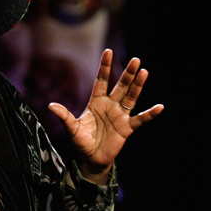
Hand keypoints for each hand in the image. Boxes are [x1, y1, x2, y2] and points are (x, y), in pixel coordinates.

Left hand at [48, 49, 163, 183]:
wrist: (90, 159)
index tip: (108, 51)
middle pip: (120, 86)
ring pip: (131, 97)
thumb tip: (50, 106)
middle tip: (136, 60)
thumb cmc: (80, 142)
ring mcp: (120, 116)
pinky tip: (159, 107)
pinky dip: (150, 114)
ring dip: (138, 86)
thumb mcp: (71, 128)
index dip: (104, 67)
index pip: (101, 80)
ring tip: (144, 72)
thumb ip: (64, 116)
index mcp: (96, 102)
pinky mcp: (127, 128)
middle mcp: (110, 105)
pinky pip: (140, 119)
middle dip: (127, 74)